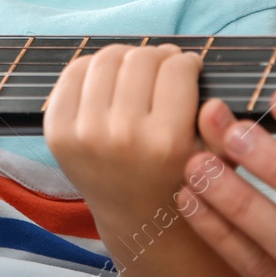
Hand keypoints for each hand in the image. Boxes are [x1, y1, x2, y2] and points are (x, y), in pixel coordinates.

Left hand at [45, 44, 203, 227]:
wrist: (138, 220)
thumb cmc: (181, 184)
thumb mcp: (216, 161)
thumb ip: (218, 119)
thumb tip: (192, 65)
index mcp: (166, 143)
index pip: (177, 69)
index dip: (187, 62)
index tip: (189, 67)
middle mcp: (121, 137)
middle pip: (140, 58)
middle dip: (158, 56)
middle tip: (164, 66)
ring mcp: (83, 133)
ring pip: (106, 59)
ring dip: (126, 56)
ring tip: (137, 70)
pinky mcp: (57, 131)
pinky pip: (74, 73)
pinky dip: (93, 67)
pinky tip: (109, 79)